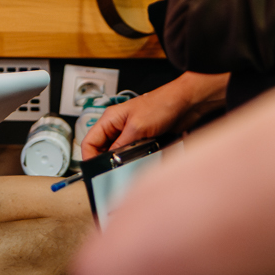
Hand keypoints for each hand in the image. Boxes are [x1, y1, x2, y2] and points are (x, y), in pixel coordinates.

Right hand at [78, 73, 229, 158]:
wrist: (185, 104)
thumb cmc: (162, 104)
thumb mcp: (137, 128)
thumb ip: (120, 146)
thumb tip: (109, 161)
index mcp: (110, 119)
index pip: (89, 141)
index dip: (88, 157)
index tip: (94, 170)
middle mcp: (117, 126)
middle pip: (102, 150)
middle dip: (106, 161)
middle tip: (113, 171)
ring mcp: (130, 134)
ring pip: (117, 154)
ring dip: (123, 160)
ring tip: (129, 163)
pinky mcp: (142, 139)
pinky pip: (132, 154)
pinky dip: (135, 159)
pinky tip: (141, 160)